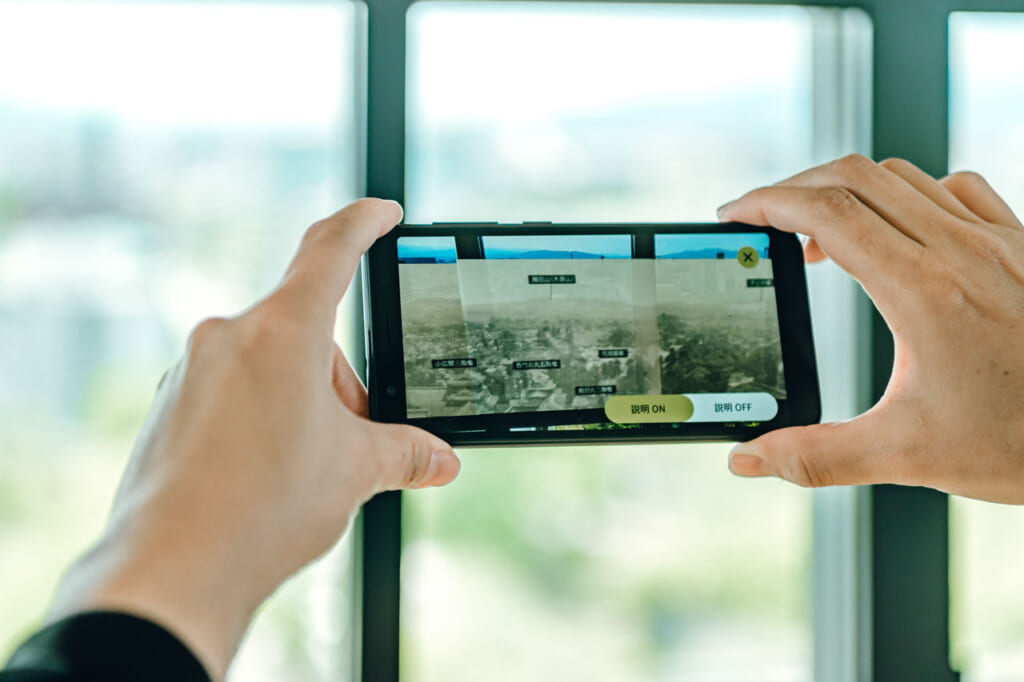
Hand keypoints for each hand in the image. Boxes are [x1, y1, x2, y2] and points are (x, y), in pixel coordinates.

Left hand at [46, 199, 460, 679]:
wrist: (173, 571)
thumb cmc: (265, 509)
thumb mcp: (356, 472)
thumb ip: (406, 453)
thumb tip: (441, 459)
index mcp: (284, 332)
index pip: (331, 250)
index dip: (364, 222)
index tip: (382, 212)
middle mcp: (230, 337)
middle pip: (305, 327)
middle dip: (340, 377)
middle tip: (356, 434)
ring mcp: (191, 371)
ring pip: (267, 362)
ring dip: (300, 398)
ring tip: (309, 467)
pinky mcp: (169, 407)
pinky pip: (229, 390)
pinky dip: (260, 415)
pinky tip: (266, 474)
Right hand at [718, 155, 1023, 503]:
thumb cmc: (1021, 443)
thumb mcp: (906, 454)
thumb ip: (815, 456)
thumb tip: (747, 460)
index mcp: (922, 290)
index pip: (825, 212)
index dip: (766, 203)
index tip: (734, 215)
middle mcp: (961, 250)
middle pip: (854, 176)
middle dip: (794, 189)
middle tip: (762, 222)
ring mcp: (998, 242)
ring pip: (903, 176)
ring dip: (848, 190)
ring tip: (819, 236)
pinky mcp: (1022, 247)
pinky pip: (957, 189)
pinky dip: (910, 194)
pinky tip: (901, 230)